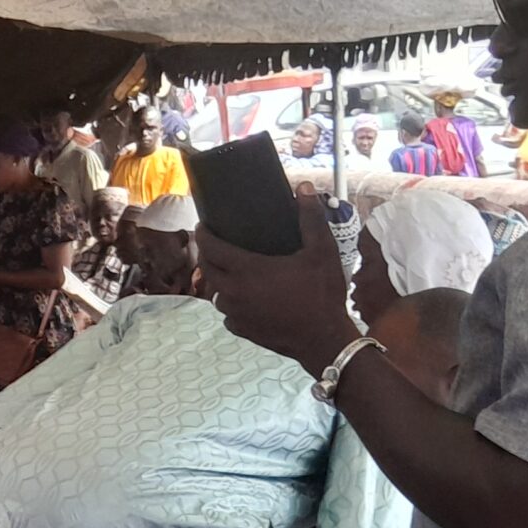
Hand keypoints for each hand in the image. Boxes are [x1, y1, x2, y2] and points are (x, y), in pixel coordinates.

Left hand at [196, 204, 361, 375]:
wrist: (324, 339)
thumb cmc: (323, 293)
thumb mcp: (322, 251)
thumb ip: (310, 217)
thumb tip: (303, 187)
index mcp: (247, 270)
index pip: (211, 248)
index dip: (203, 234)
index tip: (202, 225)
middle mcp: (234, 292)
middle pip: (207, 269)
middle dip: (206, 254)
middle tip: (212, 244)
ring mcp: (236, 313)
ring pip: (215, 293)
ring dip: (217, 280)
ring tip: (227, 270)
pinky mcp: (242, 330)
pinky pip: (226, 313)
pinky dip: (230, 303)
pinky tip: (242, 298)